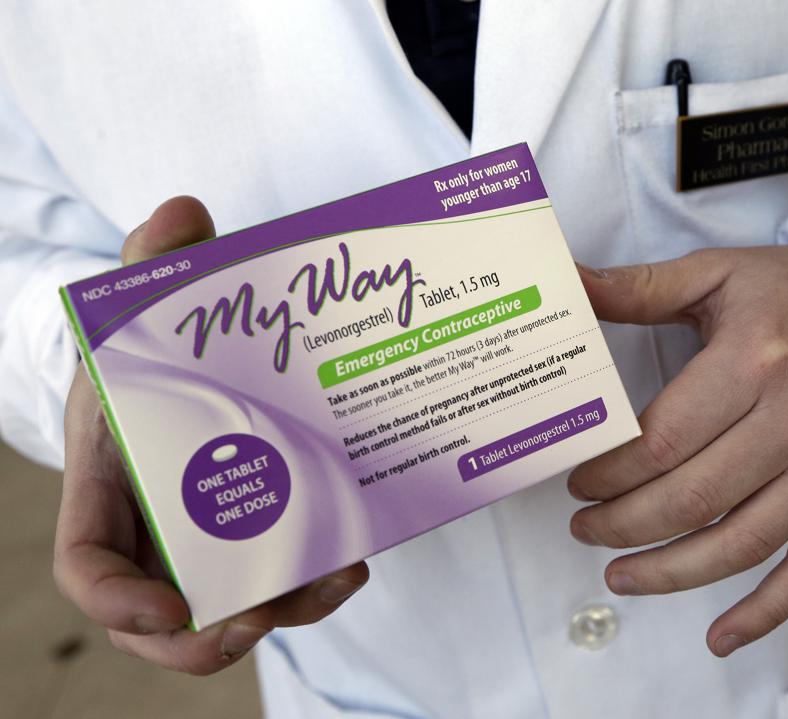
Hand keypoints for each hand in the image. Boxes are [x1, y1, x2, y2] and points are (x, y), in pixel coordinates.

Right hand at [54, 197, 368, 673]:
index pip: (88, 564)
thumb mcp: (145, 300)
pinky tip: (356, 555)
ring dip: (284, 609)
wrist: (184, 367)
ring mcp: (210, 537)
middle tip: (257, 620)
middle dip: (206, 636)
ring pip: (235, 605)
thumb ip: (156, 260)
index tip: (167, 605)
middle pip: (163, 616)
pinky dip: (313, 580)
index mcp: (111, 482)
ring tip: (336, 581)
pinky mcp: (262, 531)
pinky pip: (281, 575)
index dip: (116, 601)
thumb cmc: (152, 346)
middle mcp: (156, 525)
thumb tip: (184, 213)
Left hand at [568, 223, 787, 656]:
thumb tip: (565, 284)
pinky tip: (720, 636)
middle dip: (623, 525)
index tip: (578, 481)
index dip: (609, 473)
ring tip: (619, 575)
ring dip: (670, 572)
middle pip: (693, 498)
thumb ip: (636, 288)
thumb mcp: (714, 272)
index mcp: (757, 359)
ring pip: (741, 544)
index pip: (663, 440)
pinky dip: (765, 612)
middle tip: (585, 528)